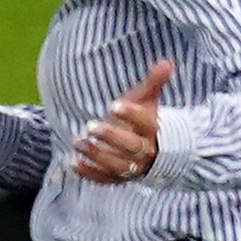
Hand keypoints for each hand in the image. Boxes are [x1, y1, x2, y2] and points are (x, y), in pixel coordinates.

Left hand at [72, 60, 172, 181]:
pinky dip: (89, 173)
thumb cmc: (144, 119)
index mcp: (154, 131)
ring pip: (118, 165)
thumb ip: (154, 83)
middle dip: (112, 137)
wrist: (151, 149)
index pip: (146, 124)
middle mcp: (145, 152)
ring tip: (78, 141)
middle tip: (91, 126)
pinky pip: (104, 178)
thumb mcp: (148, 100)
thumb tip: (166, 62)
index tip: (114, 105)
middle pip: (132, 147)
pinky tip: (73, 162)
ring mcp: (132, 168)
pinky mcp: (118, 178)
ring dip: (97, 155)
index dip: (132, 115)